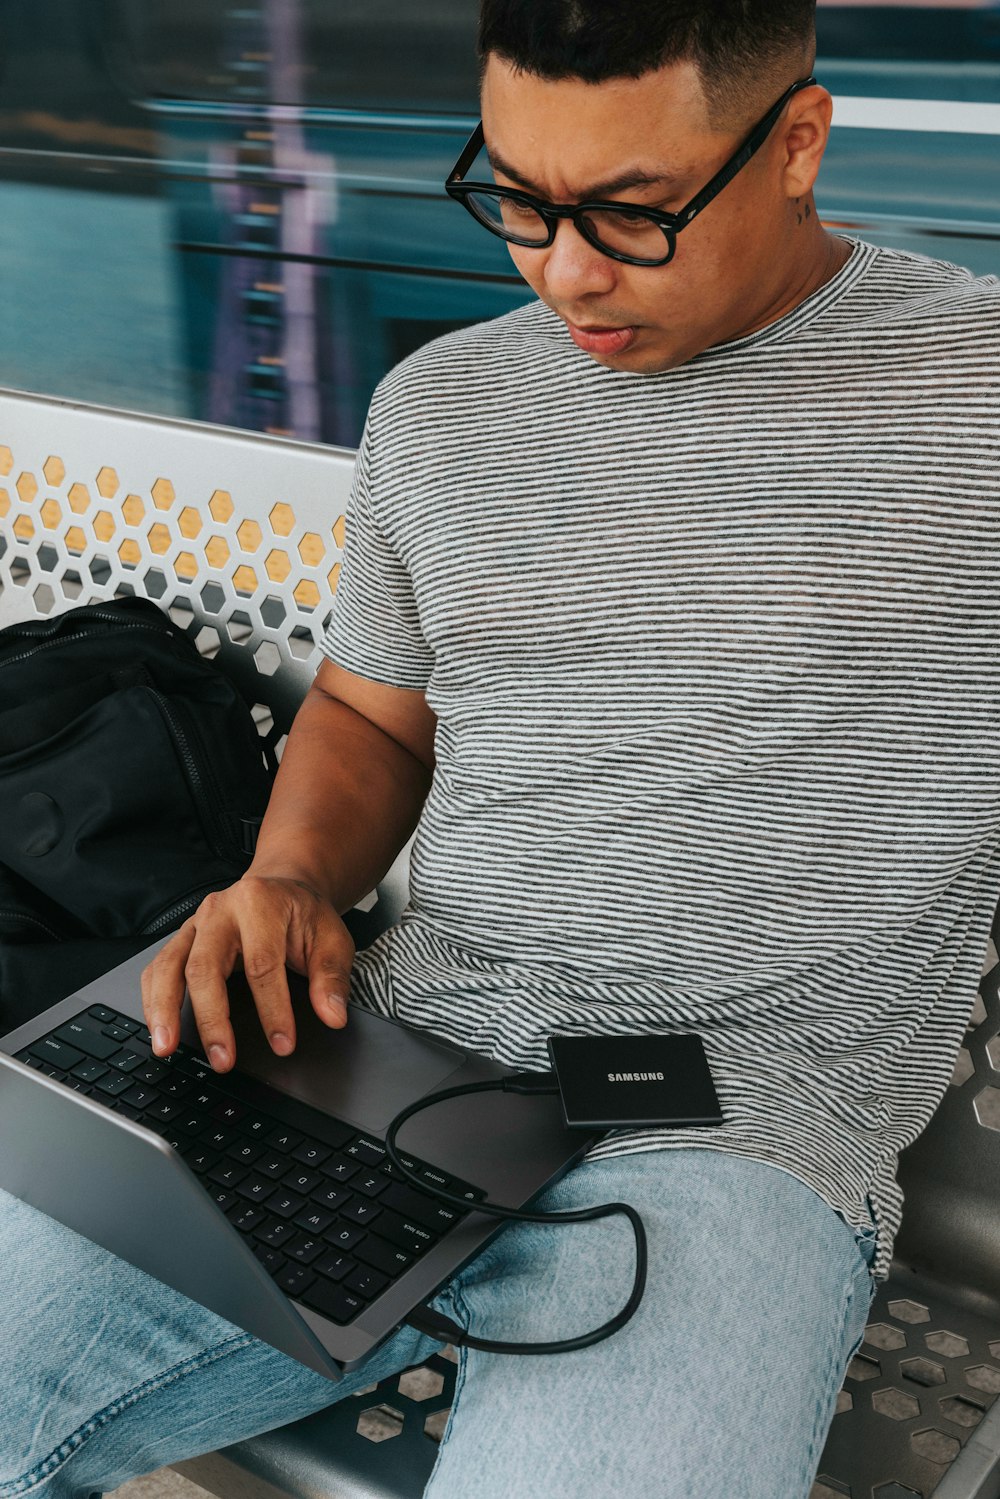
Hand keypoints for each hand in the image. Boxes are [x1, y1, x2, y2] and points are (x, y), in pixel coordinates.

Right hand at [140, 875, 354, 1071]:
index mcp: (259, 903)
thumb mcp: (332, 939)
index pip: (262, 964)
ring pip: (169, 967)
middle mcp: (219, 910)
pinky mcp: (181, 939)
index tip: (282, 1045)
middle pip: (205, 967)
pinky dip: (153, 1000)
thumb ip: (332, 978)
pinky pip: (157, 969)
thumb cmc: (304, 915)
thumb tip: (333, 1016)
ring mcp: (195, 924)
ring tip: (167, 1048)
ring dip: (164, 1011)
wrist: (282, 888)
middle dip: (212, 1018)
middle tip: (222, 1059)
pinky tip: (159, 1030)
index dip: (272, 1009)